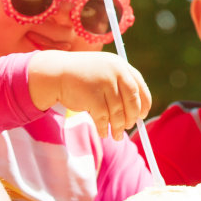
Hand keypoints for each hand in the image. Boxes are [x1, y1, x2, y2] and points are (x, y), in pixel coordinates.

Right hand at [27, 50, 150, 137]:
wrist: (56, 73)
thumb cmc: (82, 77)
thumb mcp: (103, 73)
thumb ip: (119, 86)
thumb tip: (137, 113)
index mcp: (120, 65)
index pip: (138, 86)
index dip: (143, 103)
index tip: (143, 115)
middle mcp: (115, 72)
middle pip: (132, 100)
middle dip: (132, 117)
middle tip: (129, 126)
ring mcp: (104, 83)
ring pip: (118, 112)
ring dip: (118, 127)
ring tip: (117, 136)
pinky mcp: (93, 96)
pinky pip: (103, 118)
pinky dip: (105, 128)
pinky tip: (104, 133)